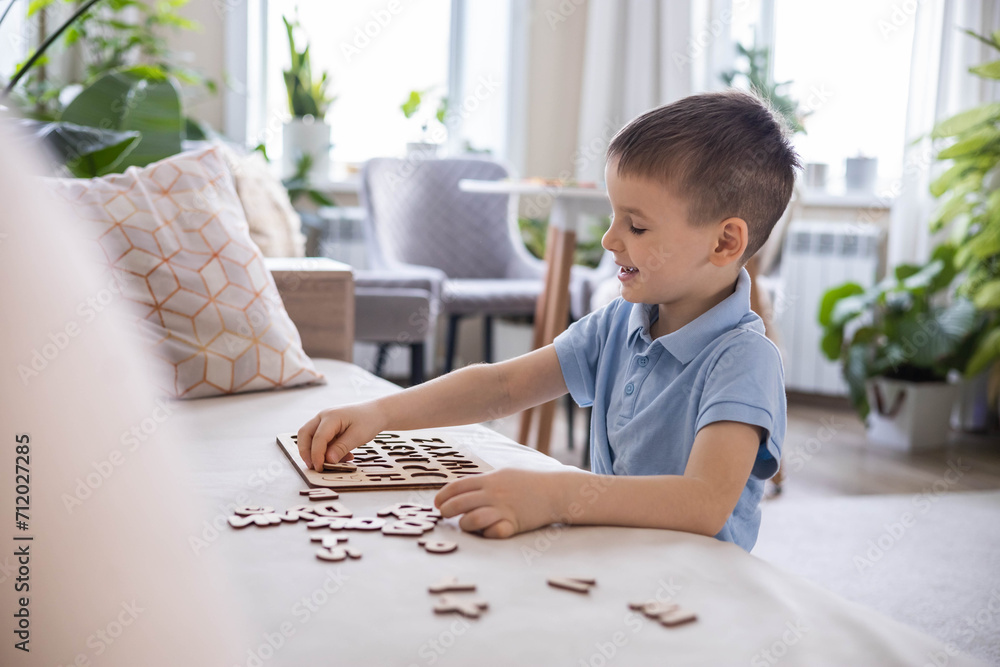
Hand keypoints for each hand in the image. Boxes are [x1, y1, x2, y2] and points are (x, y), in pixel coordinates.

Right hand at [297, 402, 386, 471]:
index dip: (316, 455)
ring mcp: (323, 421)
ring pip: (310, 437)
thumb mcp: (358, 436)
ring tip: (329, 464)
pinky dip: (325, 450)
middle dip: (306, 452)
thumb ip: (342, 448)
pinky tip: (341, 457)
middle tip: (313, 467)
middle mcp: (323, 417)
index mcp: (331, 416)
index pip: (318, 438)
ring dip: (315, 452)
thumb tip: (328, 460)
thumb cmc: (369, 421)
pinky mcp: (327, 427)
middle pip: (305, 434)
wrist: (376, 412)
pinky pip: (320, 440)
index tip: (320, 468)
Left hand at [434, 468, 563, 538]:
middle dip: (446, 511)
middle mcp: (493, 493)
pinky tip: (488, 532)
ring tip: (465, 525)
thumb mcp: (503, 473)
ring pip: (472, 520)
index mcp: (489, 479)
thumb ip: (483, 481)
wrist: (555, 490)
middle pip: (458, 503)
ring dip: (464, 525)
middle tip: (444, 515)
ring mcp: (503, 509)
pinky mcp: (514, 524)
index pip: (456, 486)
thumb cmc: (528, 482)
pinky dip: (487, 535)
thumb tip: (460, 488)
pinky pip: (494, 533)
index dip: (442, 496)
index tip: (437, 503)